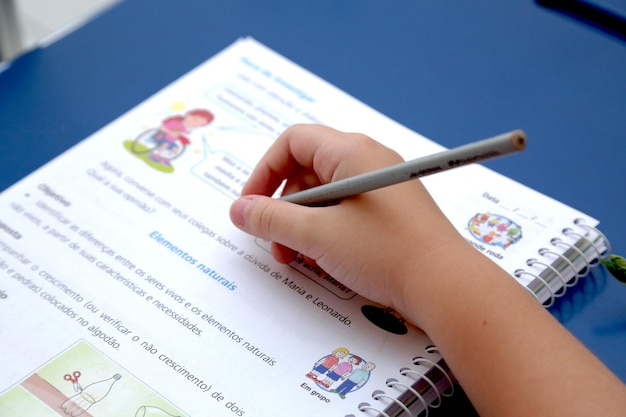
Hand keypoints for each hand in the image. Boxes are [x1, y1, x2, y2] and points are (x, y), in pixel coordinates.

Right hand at [229, 124, 461, 314]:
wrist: (445, 285)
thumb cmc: (385, 252)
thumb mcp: (318, 235)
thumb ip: (272, 219)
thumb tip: (239, 210)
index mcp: (351, 152)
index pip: (292, 142)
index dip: (265, 172)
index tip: (251, 206)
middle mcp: (367, 160)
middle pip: (307, 170)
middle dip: (283, 207)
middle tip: (275, 242)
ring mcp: (381, 184)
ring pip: (326, 194)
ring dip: (303, 224)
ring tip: (297, 257)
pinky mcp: (389, 209)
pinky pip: (346, 210)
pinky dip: (326, 230)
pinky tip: (322, 259)